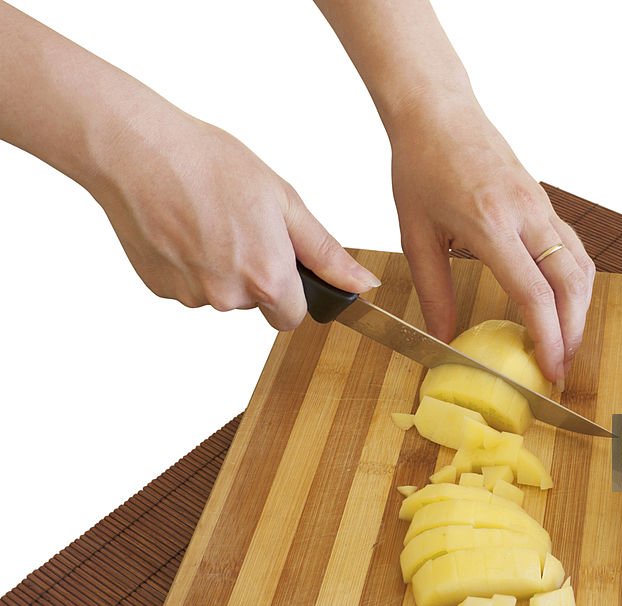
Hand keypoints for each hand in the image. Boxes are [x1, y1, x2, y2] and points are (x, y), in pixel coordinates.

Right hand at [89, 105, 379, 329]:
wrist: (138, 152)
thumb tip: (364, 286)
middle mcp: (227, 298)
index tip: (280, 260)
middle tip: (240, 223)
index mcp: (266, 279)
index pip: (292, 316)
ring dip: (220, 267)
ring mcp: (189, 295)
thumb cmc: (211, 166)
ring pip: (219, 294)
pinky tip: (182, 227)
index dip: (291, 290)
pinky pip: (187, 285)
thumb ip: (325, 253)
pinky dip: (188, 263)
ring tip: (208, 219)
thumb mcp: (285, 203)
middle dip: (254, 273)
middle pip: (255, 303)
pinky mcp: (158, 288)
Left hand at [389, 99, 595, 382]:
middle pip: (571, 284)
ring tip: (565, 342)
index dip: (548, 337)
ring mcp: (540, 206)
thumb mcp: (415, 234)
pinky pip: (574, 249)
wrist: (438, 113)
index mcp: (490, 224)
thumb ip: (432, 290)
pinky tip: (564, 303)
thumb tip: (441, 337)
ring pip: (581, 266)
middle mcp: (525, 214)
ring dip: (580, 310)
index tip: (549, 370)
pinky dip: (577, 283)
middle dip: (573, 332)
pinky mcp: (544, 203)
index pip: (534, 292)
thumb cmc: (421, 166)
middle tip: (561, 368)